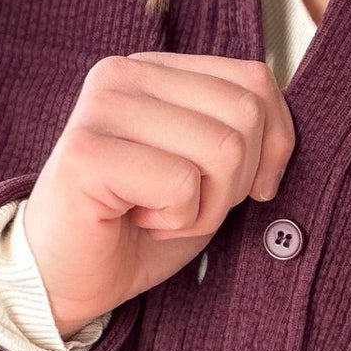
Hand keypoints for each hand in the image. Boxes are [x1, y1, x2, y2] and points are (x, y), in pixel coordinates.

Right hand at [22, 50, 294, 336]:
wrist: (65, 281)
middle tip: (186, 206)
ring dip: (204, 207)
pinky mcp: (86, 153)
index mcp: (153, 70)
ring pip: (222, 150)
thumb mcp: (208, 173)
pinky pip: (181, 185)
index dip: (273, 146)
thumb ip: (242, 133)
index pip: (255, 81)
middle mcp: (122, 75)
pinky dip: (176, 221)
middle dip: (235, 183)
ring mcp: (100, 108)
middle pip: (246, 115)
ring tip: (158, 214)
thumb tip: (284, 126)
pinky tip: (136, 221)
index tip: (244, 189)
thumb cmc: (137, 227)